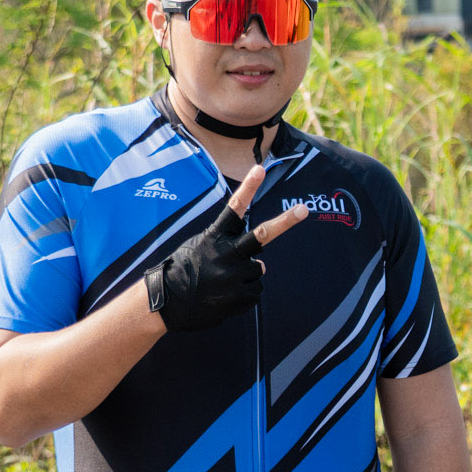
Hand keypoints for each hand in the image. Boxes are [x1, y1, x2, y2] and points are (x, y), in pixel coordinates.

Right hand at [148, 165, 305, 331]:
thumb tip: (262, 264)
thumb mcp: (198, 247)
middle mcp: (227, 252)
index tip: (260, 169)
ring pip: (259, 269)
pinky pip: (255, 291)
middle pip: (263, 234)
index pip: (235, 207)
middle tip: (303, 210)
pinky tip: (225, 296)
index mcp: (215, 236)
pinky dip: (245, 294)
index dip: (249, 188)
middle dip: (285, 222)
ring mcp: (234, 274)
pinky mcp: (238, 295)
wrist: (167, 303)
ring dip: (247, 275)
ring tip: (223, 283)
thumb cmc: (183, 271)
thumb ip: (229, 248)